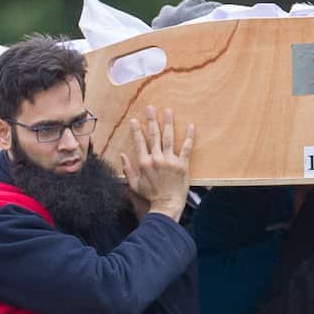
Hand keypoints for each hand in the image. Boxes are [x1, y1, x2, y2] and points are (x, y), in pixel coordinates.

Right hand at [119, 106, 193, 222]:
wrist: (166, 205)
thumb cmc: (150, 196)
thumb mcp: (134, 184)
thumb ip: (128, 169)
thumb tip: (123, 156)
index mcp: (144, 163)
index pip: (139, 142)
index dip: (136, 130)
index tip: (134, 120)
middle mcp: (156, 159)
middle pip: (154, 135)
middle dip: (151, 120)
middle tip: (150, 108)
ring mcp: (170, 161)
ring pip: (169, 138)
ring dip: (168, 123)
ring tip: (168, 111)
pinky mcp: (182, 165)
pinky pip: (186, 148)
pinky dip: (189, 137)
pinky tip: (190, 126)